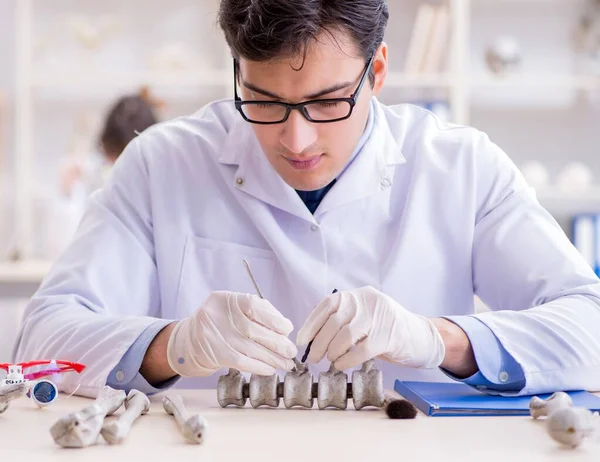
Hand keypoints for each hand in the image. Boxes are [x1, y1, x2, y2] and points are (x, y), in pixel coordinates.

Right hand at [167, 291, 297, 376]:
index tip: (287, 329)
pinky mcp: (216, 354)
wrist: (191, 339)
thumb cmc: (221, 322)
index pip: (254, 306)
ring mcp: (216, 336)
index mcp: (226, 300)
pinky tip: (270, 369)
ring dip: (272, 358)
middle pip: (254, 330)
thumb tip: (285, 328)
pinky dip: (259, 366)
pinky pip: (242, 362)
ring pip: (251, 349)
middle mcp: (218, 316)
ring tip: (286, 363)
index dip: (274, 318)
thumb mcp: (234, 308)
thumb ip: (258, 312)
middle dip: (277, 342)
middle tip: (291, 351)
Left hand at [296, 286, 444, 370]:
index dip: (312, 322)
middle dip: (319, 342)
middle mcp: (368, 301)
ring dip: (332, 352)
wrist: (421, 336)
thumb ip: (343, 321)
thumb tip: (313, 338)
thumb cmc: (386, 329)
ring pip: (345, 336)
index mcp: (359, 295)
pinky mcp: (389, 336)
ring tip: (330, 361)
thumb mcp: (364, 316)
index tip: (302, 339)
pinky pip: (361, 350)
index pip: (328, 304)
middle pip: (334, 322)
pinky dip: (347, 360)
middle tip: (313, 358)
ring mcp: (380, 318)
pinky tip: (341, 366)